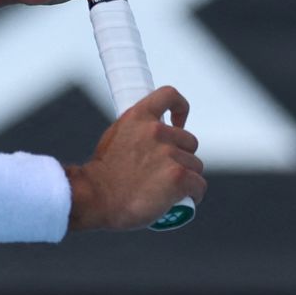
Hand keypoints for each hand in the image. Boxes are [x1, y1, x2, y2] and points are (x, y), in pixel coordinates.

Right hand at [65, 85, 205, 230]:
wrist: (96, 198)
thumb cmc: (102, 175)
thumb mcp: (114, 138)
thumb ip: (136, 131)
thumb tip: (152, 137)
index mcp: (138, 117)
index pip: (168, 95)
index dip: (180, 108)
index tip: (179, 123)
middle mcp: (156, 131)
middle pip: (189, 141)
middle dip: (182, 156)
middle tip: (165, 172)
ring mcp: (168, 154)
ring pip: (194, 165)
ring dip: (186, 177)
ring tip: (168, 189)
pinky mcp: (178, 177)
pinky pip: (198, 184)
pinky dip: (193, 193)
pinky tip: (183, 199)